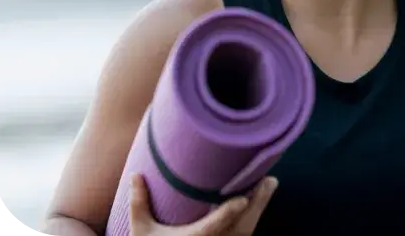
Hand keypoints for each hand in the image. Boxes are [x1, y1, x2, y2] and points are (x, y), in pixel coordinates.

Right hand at [129, 173, 277, 235]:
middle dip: (258, 204)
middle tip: (269, 180)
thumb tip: (135, 173)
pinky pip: (245, 235)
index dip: (230, 214)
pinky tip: (256, 202)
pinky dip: (252, 219)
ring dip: (259, 209)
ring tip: (268, 184)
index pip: (216, 228)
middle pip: (242, 228)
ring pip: (247, 232)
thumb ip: (139, 204)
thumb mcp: (142, 232)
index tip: (242, 199)